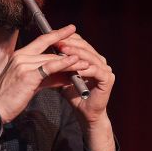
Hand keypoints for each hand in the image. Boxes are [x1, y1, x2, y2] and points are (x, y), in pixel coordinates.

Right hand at [0, 25, 90, 121]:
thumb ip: (47, 78)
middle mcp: (21, 56)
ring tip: (85, 62)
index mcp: (19, 56)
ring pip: (52, 58)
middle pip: (49, 48)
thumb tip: (64, 76)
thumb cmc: (10, 98)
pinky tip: (74, 64)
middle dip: (68, 48)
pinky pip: (50, 67)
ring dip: (71, 60)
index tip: (70, 30)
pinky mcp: (27, 75)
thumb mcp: (31, 85)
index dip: (56, 34)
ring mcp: (23, 64)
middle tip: (83, 46)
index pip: (41, 41)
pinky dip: (64, 64)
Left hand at [56, 32, 115, 150]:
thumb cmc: (74, 95)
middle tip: (57, 42)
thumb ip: (59, 64)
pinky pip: (95, 71)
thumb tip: (43, 50)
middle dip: (70, 44)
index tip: (53, 37)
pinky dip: (84, 68)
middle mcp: (100, 61)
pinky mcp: (108, 79)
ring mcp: (106, 69)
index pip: (80, 42)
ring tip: (63, 51)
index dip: (67, 38)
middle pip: (85, 47)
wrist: (85, 113)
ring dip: (76, 54)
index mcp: (91, 57)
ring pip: (90, 57)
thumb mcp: (63, 75)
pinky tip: (75, 67)